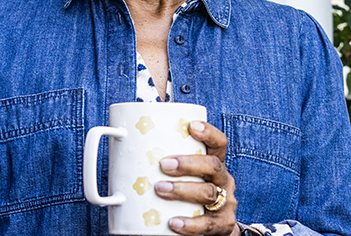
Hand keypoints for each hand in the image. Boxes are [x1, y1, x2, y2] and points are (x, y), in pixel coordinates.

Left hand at [155, 121, 239, 235]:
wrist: (215, 228)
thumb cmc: (193, 197)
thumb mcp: (188, 178)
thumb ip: (167, 166)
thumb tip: (125, 152)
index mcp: (215, 165)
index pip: (219, 144)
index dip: (208, 133)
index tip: (191, 126)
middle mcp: (223, 181)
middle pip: (213, 166)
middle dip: (188, 163)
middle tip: (164, 164)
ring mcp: (225, 204)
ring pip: (208, 193)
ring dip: (182, 190)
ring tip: (160, 189)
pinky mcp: (221, 225)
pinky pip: (206, 224)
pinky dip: (189, 224)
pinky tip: (174, 222)